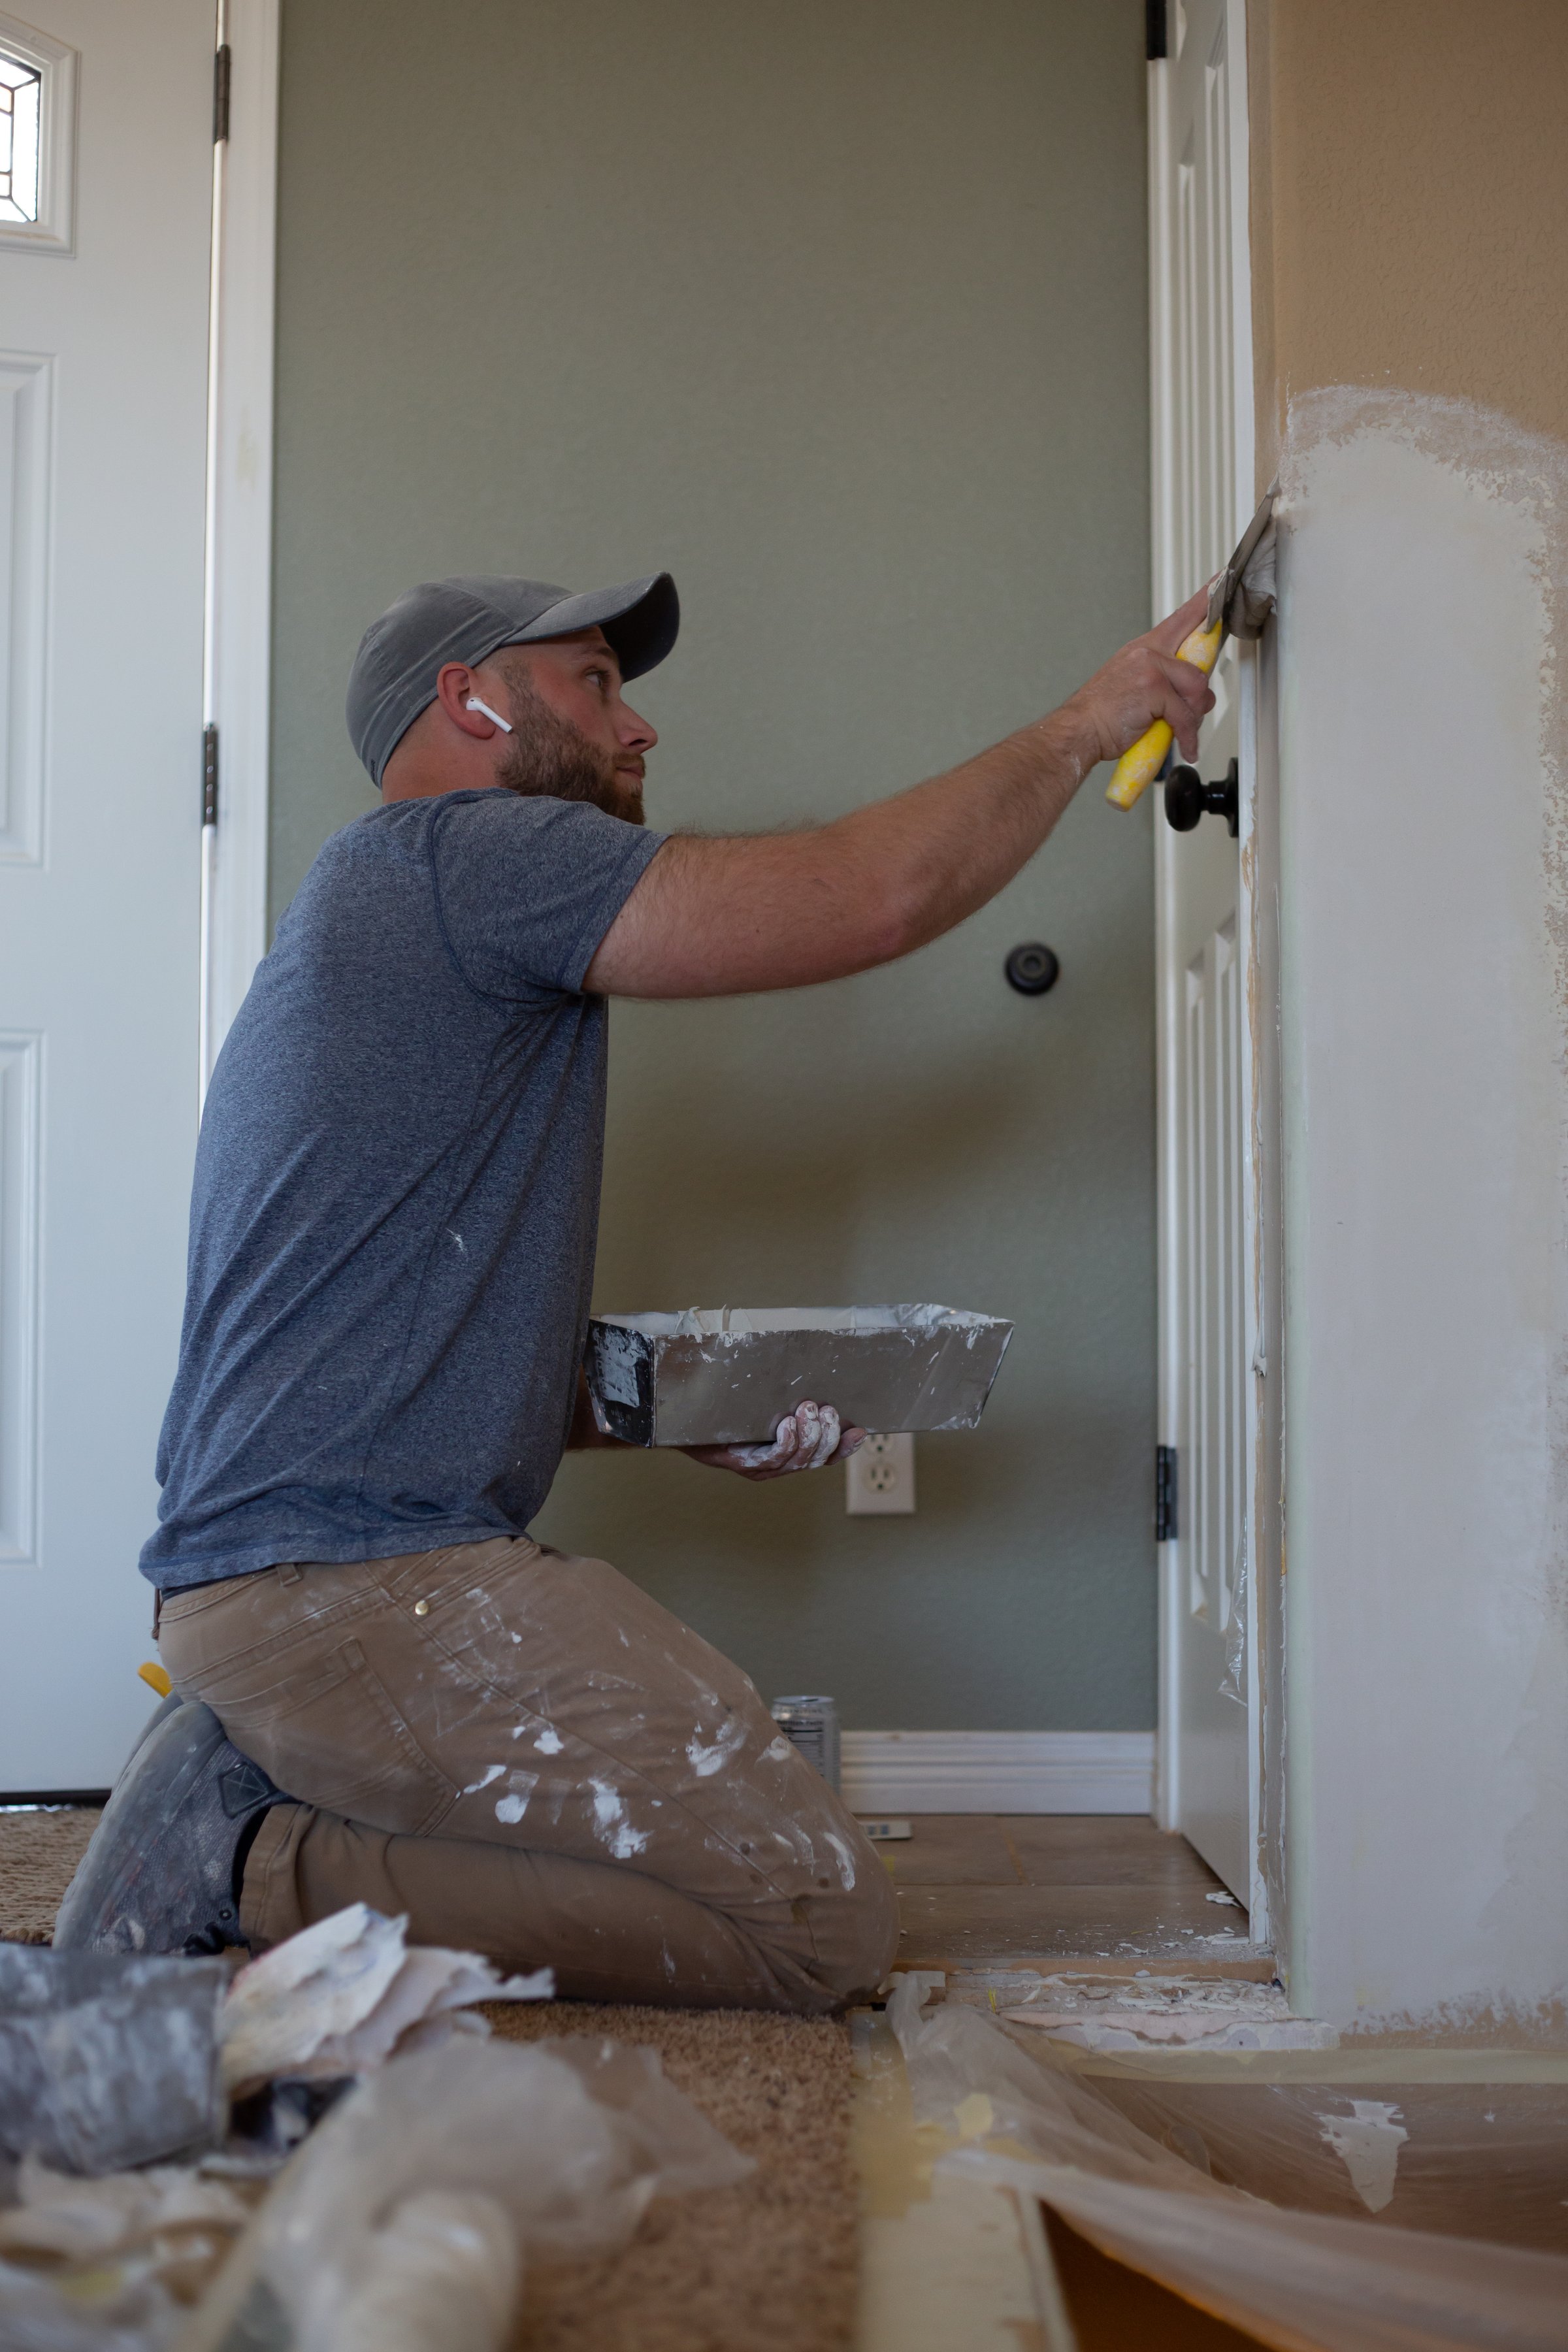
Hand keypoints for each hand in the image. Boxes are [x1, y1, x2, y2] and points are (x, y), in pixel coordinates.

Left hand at [684, 1401, 866, 1481]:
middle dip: (828, 1435)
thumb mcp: (764, 1405)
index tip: (860, 1431)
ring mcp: (762, 1469)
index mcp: (789, 1453)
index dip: (845, 1447)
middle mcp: (778, 1466)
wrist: (686, 1425)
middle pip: (816, 1458)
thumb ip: (789, 1401)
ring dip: (809, 1435)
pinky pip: (773, 1458)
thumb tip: (814, 1381)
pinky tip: (787, 1424)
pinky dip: (786, 1442)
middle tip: (827, 1409)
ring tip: (809, 1409)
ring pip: (799, 1459)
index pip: (826, 1456)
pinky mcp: (743, 1465)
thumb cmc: (728, 1413)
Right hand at [1058, 585, 1216, 768]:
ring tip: (1176, 730)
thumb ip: (1168, 684)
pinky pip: (1185, 713)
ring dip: (1192, 716)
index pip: (1182, 617)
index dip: (1206, 599)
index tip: (1224, 578)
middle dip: (1200, 689)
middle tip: (1189, 709)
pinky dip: (1187, 735)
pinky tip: (1184, 745)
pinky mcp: (1153, 688)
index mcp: (1143, 648)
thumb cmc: (1103, 715)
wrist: (1078, 730)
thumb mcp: (1136, 689)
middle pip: (1198, 657)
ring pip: (1196, 687)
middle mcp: (1148, 651)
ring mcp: (1150, 667)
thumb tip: (1200, 696)